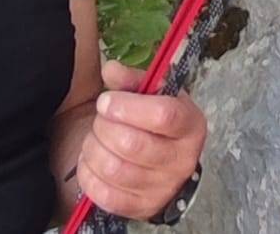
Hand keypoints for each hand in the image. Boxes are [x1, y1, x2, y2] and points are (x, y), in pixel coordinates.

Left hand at [74, 61, 206, 222]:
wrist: (163, 160)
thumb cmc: (155, 120)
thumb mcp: (153, 92)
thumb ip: (131, 79)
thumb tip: (110, 70)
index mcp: (190, 124)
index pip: (162, 115)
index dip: (127, 107)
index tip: (105, 100)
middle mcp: (182, 160)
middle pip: (132, 144)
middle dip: (104, 127)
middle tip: (99, 118)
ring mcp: (163, 188)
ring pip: (115, 170)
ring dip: (94, 148)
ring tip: (94, 137)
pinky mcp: (142, 208)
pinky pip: (106, 195)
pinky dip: (89, 174)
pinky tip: (90, 159)